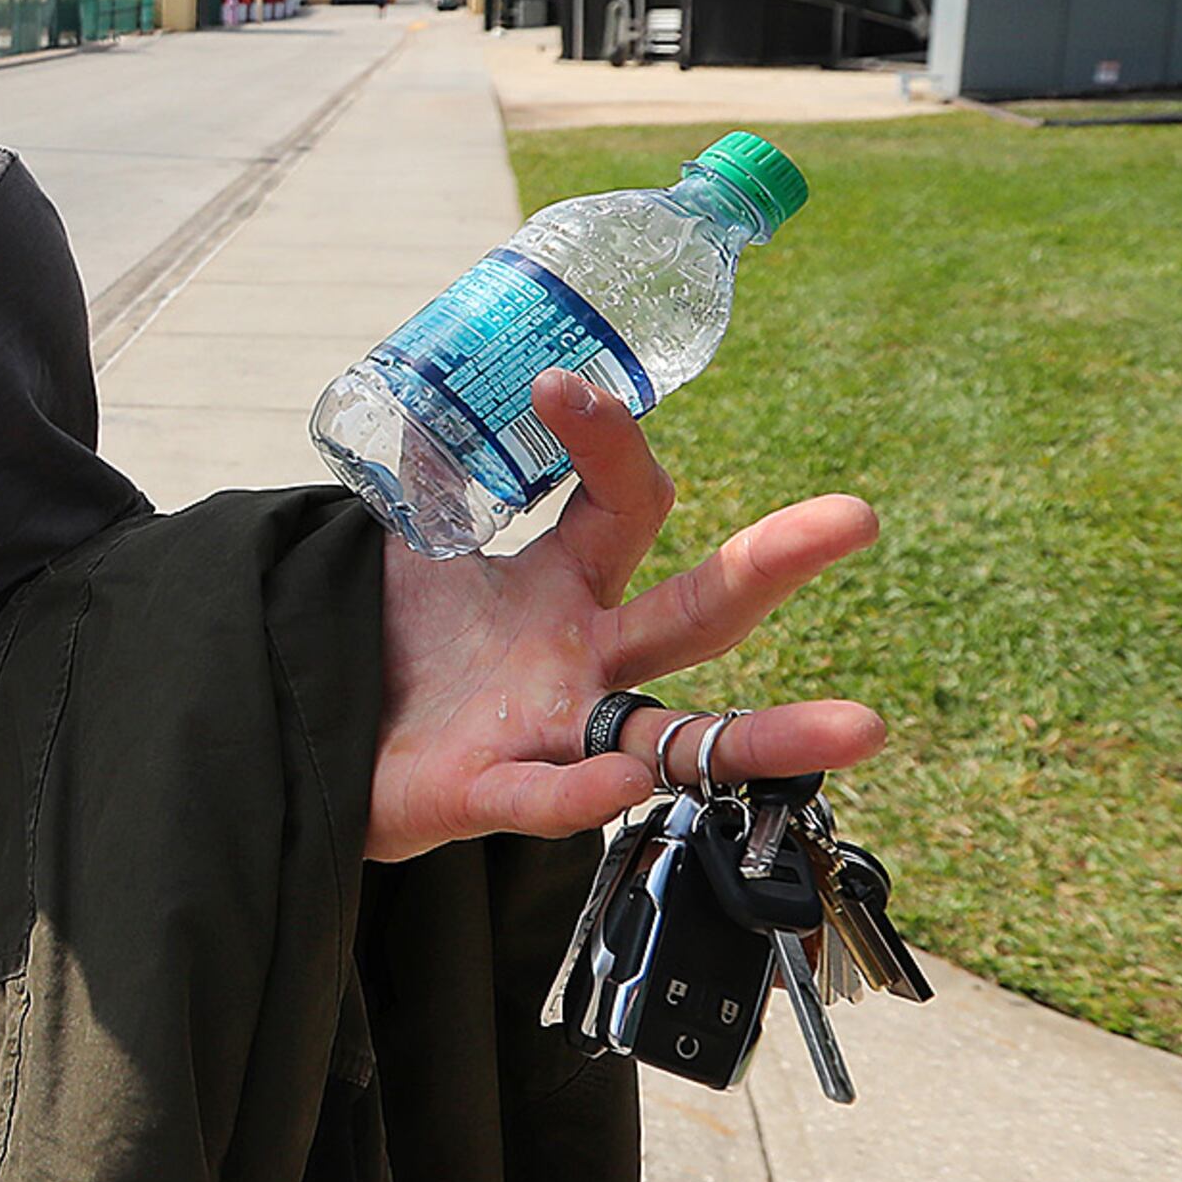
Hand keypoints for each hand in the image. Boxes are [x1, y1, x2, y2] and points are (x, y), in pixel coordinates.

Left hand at [369, 369, 884, 860]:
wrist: (322, 740)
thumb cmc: (388, 642)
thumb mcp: (409, 545)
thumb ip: (426, 479)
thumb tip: (423, 397)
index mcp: (564, 584)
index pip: (626, 503)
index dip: (607, 441)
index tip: (559, 382)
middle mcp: (582, 658)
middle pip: (699, 610)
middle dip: (775, 561)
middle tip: (856, 515)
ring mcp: (550, 731)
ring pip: (678, 737)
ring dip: (764, 735)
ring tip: (859, 727)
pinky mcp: (487, 792)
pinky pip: (548, 798)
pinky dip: (585, 794)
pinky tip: (623, 781)